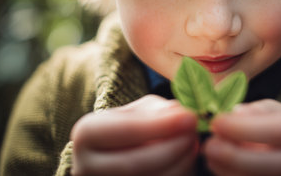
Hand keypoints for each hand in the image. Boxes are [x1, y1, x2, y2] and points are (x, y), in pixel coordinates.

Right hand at [70, 95, 197, 175]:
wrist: (113, 156)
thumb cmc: (129, 128)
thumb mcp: (137, 111)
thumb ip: (157, 110)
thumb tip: (179, 114)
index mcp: (87, 134)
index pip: (124, 130)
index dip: (159, 125)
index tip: (189, 117)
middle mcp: (86, 166)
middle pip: (135, 163)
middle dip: (173, 147)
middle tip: (194, 132)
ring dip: (180, 163)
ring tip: (193, 144)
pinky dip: (179, 173)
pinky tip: (186, 159)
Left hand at [203, 99, 280, 175]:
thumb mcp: (273, 111)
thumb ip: (255, 111)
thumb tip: (236, 114)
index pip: (279, 131)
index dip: (244, 129)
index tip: (216, 122)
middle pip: (274, 164)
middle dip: (236, 156)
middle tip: (209, 146)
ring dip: (230, 171)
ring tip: (211, 156)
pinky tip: (219, 167)